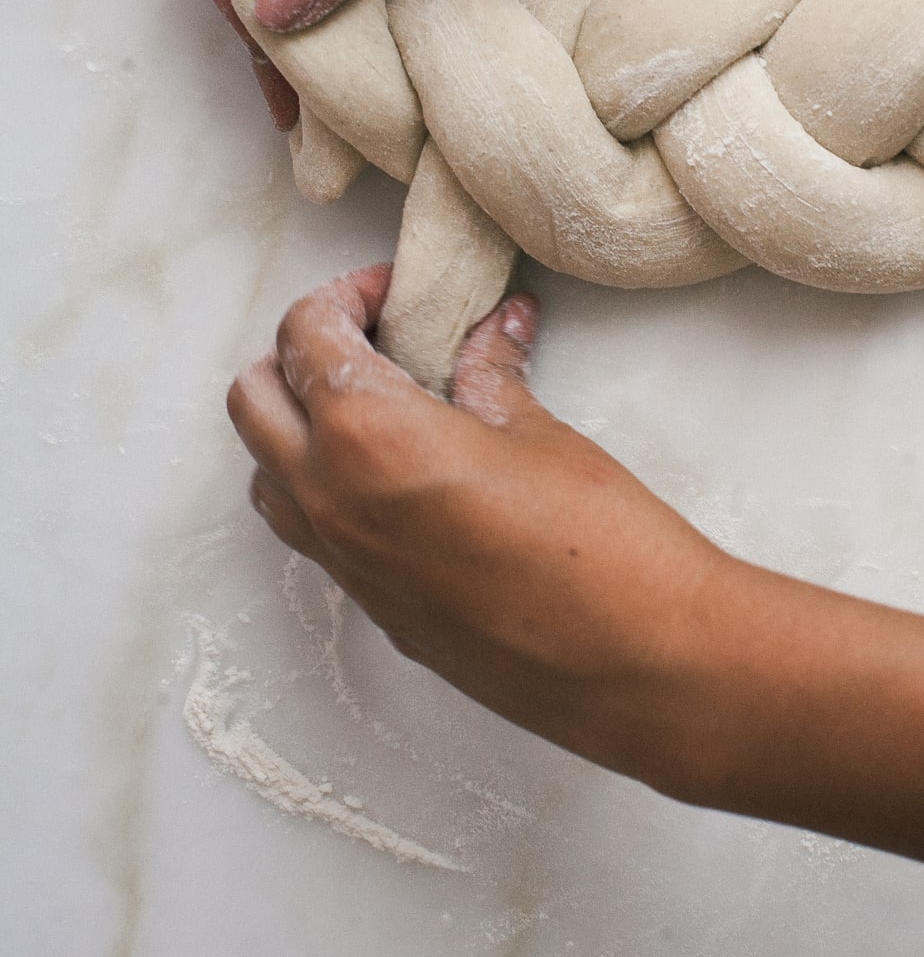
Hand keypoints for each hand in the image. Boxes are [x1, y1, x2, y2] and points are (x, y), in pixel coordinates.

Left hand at [227, 266, 731, 790]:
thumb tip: (494, 328)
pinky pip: (310, 532)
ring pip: (266, 472)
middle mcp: (331, 499)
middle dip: (300, 351)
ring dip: (298, 424)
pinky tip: (403, 475)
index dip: (345, 295)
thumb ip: (492, 373)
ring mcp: (344, 563)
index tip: (393, 292)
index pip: (305, 334)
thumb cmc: (598, 541)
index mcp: (367, 435)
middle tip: (372, 336)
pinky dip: (327, 486)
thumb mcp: (539, 433)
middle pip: (255, 397)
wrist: (635, 664)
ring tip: (376, 404)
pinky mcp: (372, 610)